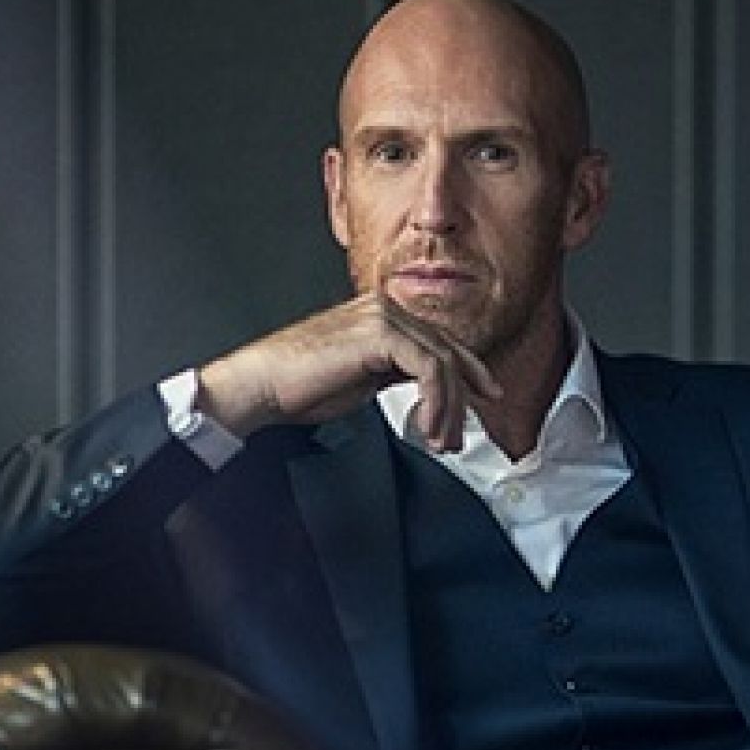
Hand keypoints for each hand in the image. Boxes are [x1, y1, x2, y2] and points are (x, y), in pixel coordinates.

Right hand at [196, 293, 501, 450]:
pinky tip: (427, 428)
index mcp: (383, 313)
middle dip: (462, 400)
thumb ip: (397, 372)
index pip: (440, 342)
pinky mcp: (380, 333)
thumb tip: (429, 389)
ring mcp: (383, 316)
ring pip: (443, 363)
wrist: (263, 384)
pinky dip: (435, 403)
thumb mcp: (365, 377)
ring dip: (448, 410)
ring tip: (440, 442)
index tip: (485, 398)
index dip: (470, 372)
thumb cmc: (301, 385)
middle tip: (458, 438)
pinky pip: (429, 369)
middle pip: (448, 352)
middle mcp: (386, 307)